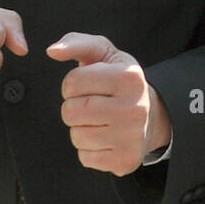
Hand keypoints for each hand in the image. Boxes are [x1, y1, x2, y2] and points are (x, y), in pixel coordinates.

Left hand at [47, 33, 171, 175]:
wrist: (152, 115)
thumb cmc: (120, 80)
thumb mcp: (105, 54)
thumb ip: (77, 43)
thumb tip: (52, 51)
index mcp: (129, 77)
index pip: (72, 82)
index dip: (72, 84)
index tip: (87, 85)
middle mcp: (134, 107)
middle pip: (71, 111)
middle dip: (73, 107)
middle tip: (90, 104)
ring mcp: (131, 136)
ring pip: (77, 136)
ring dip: (80, 128)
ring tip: (98, 120)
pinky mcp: (125, 159)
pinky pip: (85, 157)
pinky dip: (88, 149)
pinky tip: (104, 137)